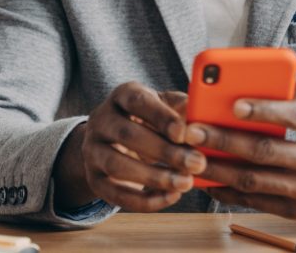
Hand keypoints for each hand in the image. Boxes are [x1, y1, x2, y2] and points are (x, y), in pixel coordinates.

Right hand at [52, 83, 206, 211]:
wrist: (115, 141)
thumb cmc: (150, 119)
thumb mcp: (165, 106)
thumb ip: (182, 107)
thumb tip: (203, 114)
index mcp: (122, 95)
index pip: (138, 101)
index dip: (161, 117)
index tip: (184, 133)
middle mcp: (101, 120)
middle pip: (127, 135)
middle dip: (165, 152)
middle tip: (197, 163)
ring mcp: (92, 150)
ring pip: (118, 166)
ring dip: (155, 177)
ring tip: (185, 183)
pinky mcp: (94, 179)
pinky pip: (115, 194)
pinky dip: (144, 200)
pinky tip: (171, 197)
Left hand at [185, 75, 295, 219]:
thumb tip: (270, 87)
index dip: (265, 111)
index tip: (234, 104)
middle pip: (268, 152)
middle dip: (226, 140)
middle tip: (194, 130)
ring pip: (257, 180)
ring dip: (219, 168)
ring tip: (192, 153)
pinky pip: (257, 201)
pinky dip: (228, 190)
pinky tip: (208, 176)